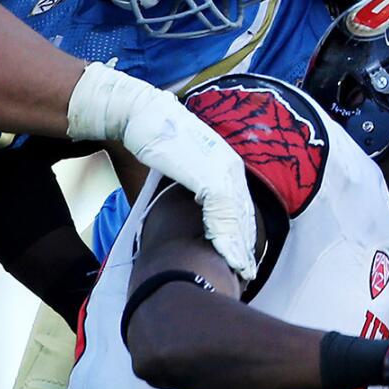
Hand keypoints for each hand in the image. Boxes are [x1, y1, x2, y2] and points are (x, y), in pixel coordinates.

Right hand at [67, 63, 258, 279]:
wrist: (140, 116)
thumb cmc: (153, 143)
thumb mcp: (177, 171)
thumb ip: (183, 194)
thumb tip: (175, 220)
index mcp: (224, 164)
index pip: (240, 206)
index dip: (241, 233)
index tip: (242, 256)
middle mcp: (230, 167)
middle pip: (244, 215)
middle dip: (246, 246)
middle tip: (248, 273)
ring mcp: (222, 171)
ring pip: (237, 218)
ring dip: (239, 248)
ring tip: (241, 272)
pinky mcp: (209, 176)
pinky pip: (223, 215)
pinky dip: (226, 239)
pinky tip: (228, 258)